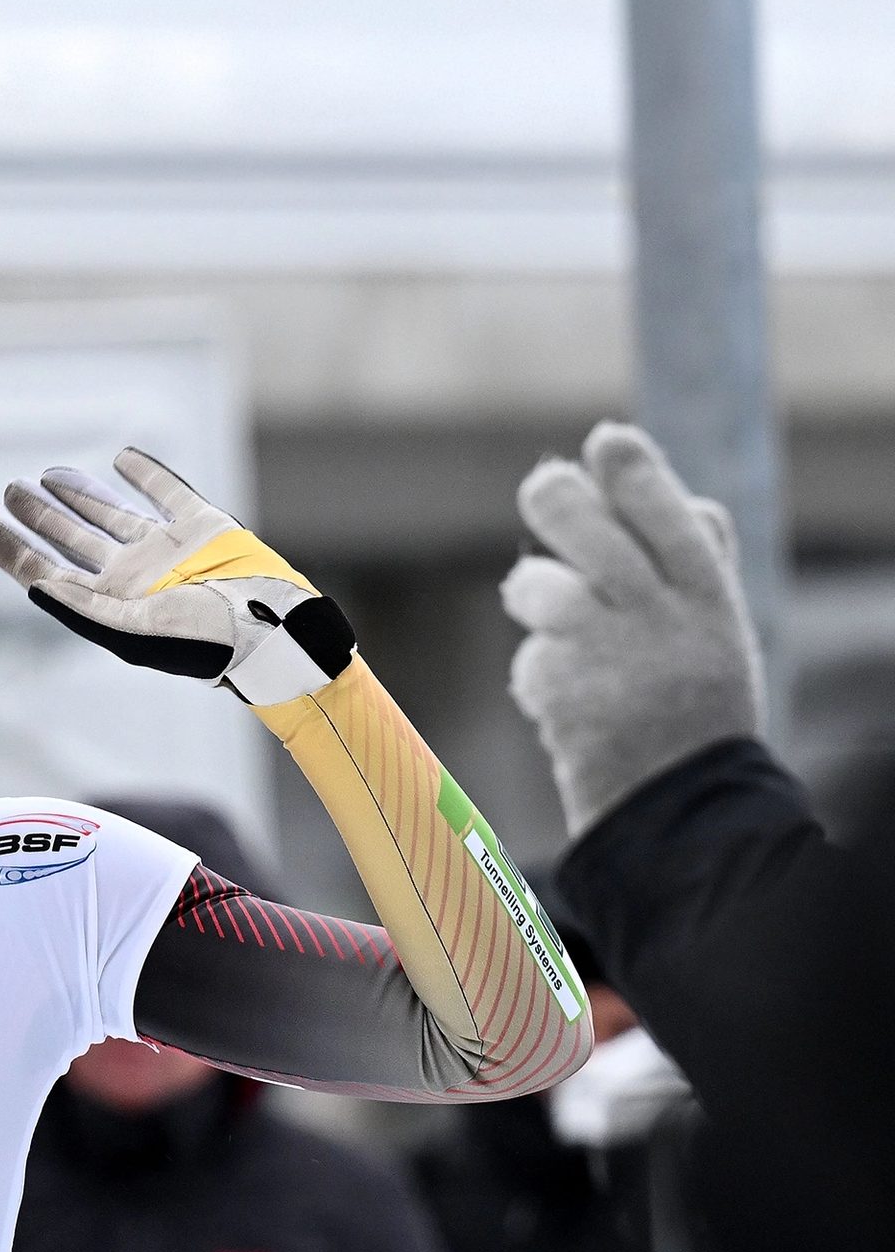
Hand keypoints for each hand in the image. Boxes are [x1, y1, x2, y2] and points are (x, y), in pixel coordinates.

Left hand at [0, 447, 354, 705]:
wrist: (273, 629)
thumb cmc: (203, 642)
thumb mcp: (133, 632)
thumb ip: (83, 607)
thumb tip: (35, 585)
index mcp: (111, 604)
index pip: (49, 573)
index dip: (16, 552)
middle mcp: (133, 578)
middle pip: (73, 540)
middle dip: (40, 517)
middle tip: (10, 491)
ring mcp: (166, 550)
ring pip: (110, 514)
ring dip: (77, 495)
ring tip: (46, 475)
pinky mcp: (200, 526)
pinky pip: (165, 492)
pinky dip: (144, 474)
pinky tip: (121, 458)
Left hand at [503, 422, 763, 839]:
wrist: (681, 811)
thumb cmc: (694, 707)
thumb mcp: (719, 630)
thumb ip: (696, 557)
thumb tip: (660, 477)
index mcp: (708, 594)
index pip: (665, 507)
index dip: (630, 466)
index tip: (606, 440)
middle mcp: (661, 617)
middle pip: (581, 522)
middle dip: (553, 497)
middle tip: (545, 494)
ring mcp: (609, 656)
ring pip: (536, 585)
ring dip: (535, 598)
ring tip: (561, 629)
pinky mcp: (565, 695)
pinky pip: (531, 659)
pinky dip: (542, 678)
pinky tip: (573, 706)